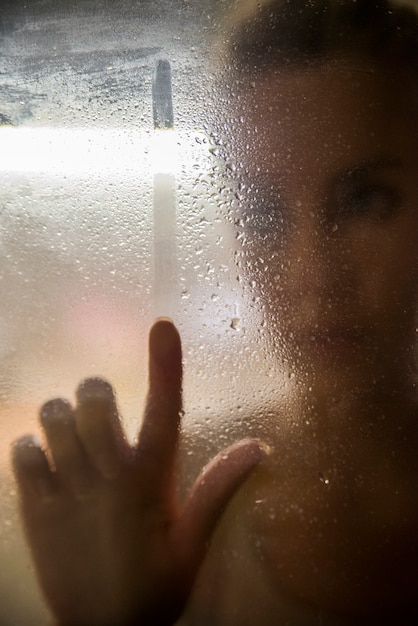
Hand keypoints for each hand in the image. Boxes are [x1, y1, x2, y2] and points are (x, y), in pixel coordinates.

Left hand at [12, 319, 265, 625]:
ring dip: (60, 417)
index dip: (166, 365)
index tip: (163, 325)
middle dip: (96, 393)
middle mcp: (109, 475)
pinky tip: (42, 464)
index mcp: (152, 480)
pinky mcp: (35, 508)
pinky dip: (29, 448)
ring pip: (53, 416)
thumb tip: (259, 445)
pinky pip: (21, 451)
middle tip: (100, 409)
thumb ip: (219, 488)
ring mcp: (69, 490)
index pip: (166, 409)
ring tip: (68, 435)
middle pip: (94, 398)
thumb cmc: (155, 584)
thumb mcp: (194, 541)